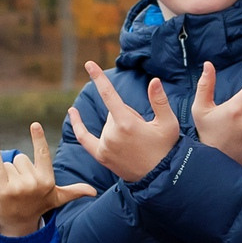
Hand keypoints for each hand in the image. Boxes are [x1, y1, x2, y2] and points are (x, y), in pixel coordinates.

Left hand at [0, 122, 97, 236]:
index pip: (42, 153)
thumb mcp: (57, 197)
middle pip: (21, 158)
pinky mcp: (2, 189)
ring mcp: (18, 187)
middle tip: (21, 187)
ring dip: (8, 173)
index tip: (35, 124)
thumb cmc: (38, 206)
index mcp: (47, 180)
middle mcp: (34, 183)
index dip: (38, 138)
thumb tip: (94, 192)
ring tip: (12, 189)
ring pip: (9, 163)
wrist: (18, 224)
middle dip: (19, 169)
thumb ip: (74, 191)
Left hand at [65, 62, 182, 183]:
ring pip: (107, 125)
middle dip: (127, 117)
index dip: (99, 78)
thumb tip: (154, 81)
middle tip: (144, 133)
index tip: (89, 64)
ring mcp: (105, 146)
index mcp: (127, 123)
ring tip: (136, 143)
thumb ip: (160, 101)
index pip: (109, 95)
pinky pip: (84, 138)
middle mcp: (112, 134)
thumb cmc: (166, 148)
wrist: (160, 177)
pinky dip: (78, 126)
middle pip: (114, 113)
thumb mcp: (169, 124)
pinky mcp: (101, 156)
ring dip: (118, 127)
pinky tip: (72, 112)